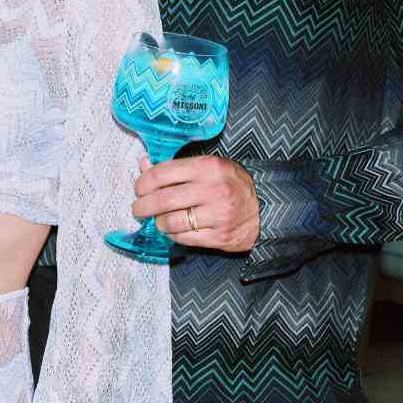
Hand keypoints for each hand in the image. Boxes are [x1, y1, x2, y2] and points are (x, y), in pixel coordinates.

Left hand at [134, 154, 259, 252]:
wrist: (264, 209)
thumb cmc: (231, 185)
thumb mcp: (208, 167)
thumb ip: (176, 166)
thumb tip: (144, 164)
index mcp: (208, 167)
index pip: (162, 173)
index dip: (143, 183)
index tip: (139, 189)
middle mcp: (213, 189)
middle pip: (162, 200)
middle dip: (143, 206)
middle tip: (138, 209)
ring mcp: (217, 215)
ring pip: (170, 222)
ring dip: (159, 223)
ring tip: (160, 220)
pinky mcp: (219, 236)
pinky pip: (183, 238)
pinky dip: (173, 235)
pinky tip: (175, 229)